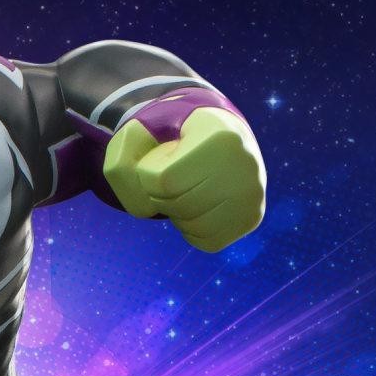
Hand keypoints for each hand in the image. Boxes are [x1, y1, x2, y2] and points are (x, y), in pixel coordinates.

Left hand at [103, 107, 265, 252]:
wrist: (214, 135)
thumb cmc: (171, 135)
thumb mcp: (138, 134)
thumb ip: (120, 163)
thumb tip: (143, 210)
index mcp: (222, 136)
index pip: (164, 181)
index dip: (148, 174)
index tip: (163, 155)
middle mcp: (247, 166)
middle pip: (178, 204)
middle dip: (160, 194)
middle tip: (172, 173)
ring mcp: (254, 194)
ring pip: (192, 225)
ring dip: (175, 211)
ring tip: (187, 185)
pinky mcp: (252, 217)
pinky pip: (207, 240)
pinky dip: (191, 228)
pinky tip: (198, 203)